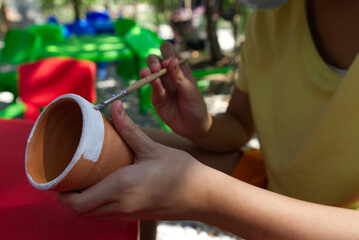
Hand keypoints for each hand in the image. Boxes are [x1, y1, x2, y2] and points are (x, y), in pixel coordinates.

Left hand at [58, 101, 208, 220]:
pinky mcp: (135, 215)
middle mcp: (120, 205)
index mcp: (120, 187)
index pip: (77, 202)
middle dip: (68, 198)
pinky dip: (96, 206)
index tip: (59, 176)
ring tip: (83, 181)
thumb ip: (129, 129)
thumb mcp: (152, 148)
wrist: (201, 195)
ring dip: (82, 203)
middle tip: (69, 176)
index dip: (61, 193)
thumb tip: (116, 107)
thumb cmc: (179, 170)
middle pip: (80, 212)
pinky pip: (106, 215)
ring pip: (92, 216)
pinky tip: (103, 187)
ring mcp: (128, 213)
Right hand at [139, 42, 211, 139]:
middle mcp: (168, 75)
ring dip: (148, 70)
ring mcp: (161, 85)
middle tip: (157, 68)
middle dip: (154, 61)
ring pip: (149, 71)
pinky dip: (151, 84)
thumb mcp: (190, 90)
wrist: (193, 126)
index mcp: (179, 69)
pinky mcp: (156, 97)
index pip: (169, 52)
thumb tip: (172, 60)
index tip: (170, 62)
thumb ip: (179, 76)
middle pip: (155, 59)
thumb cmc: (195, 106)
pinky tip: (152, 83)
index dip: (168, 54)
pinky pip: (151, 88)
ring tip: (149, 73)